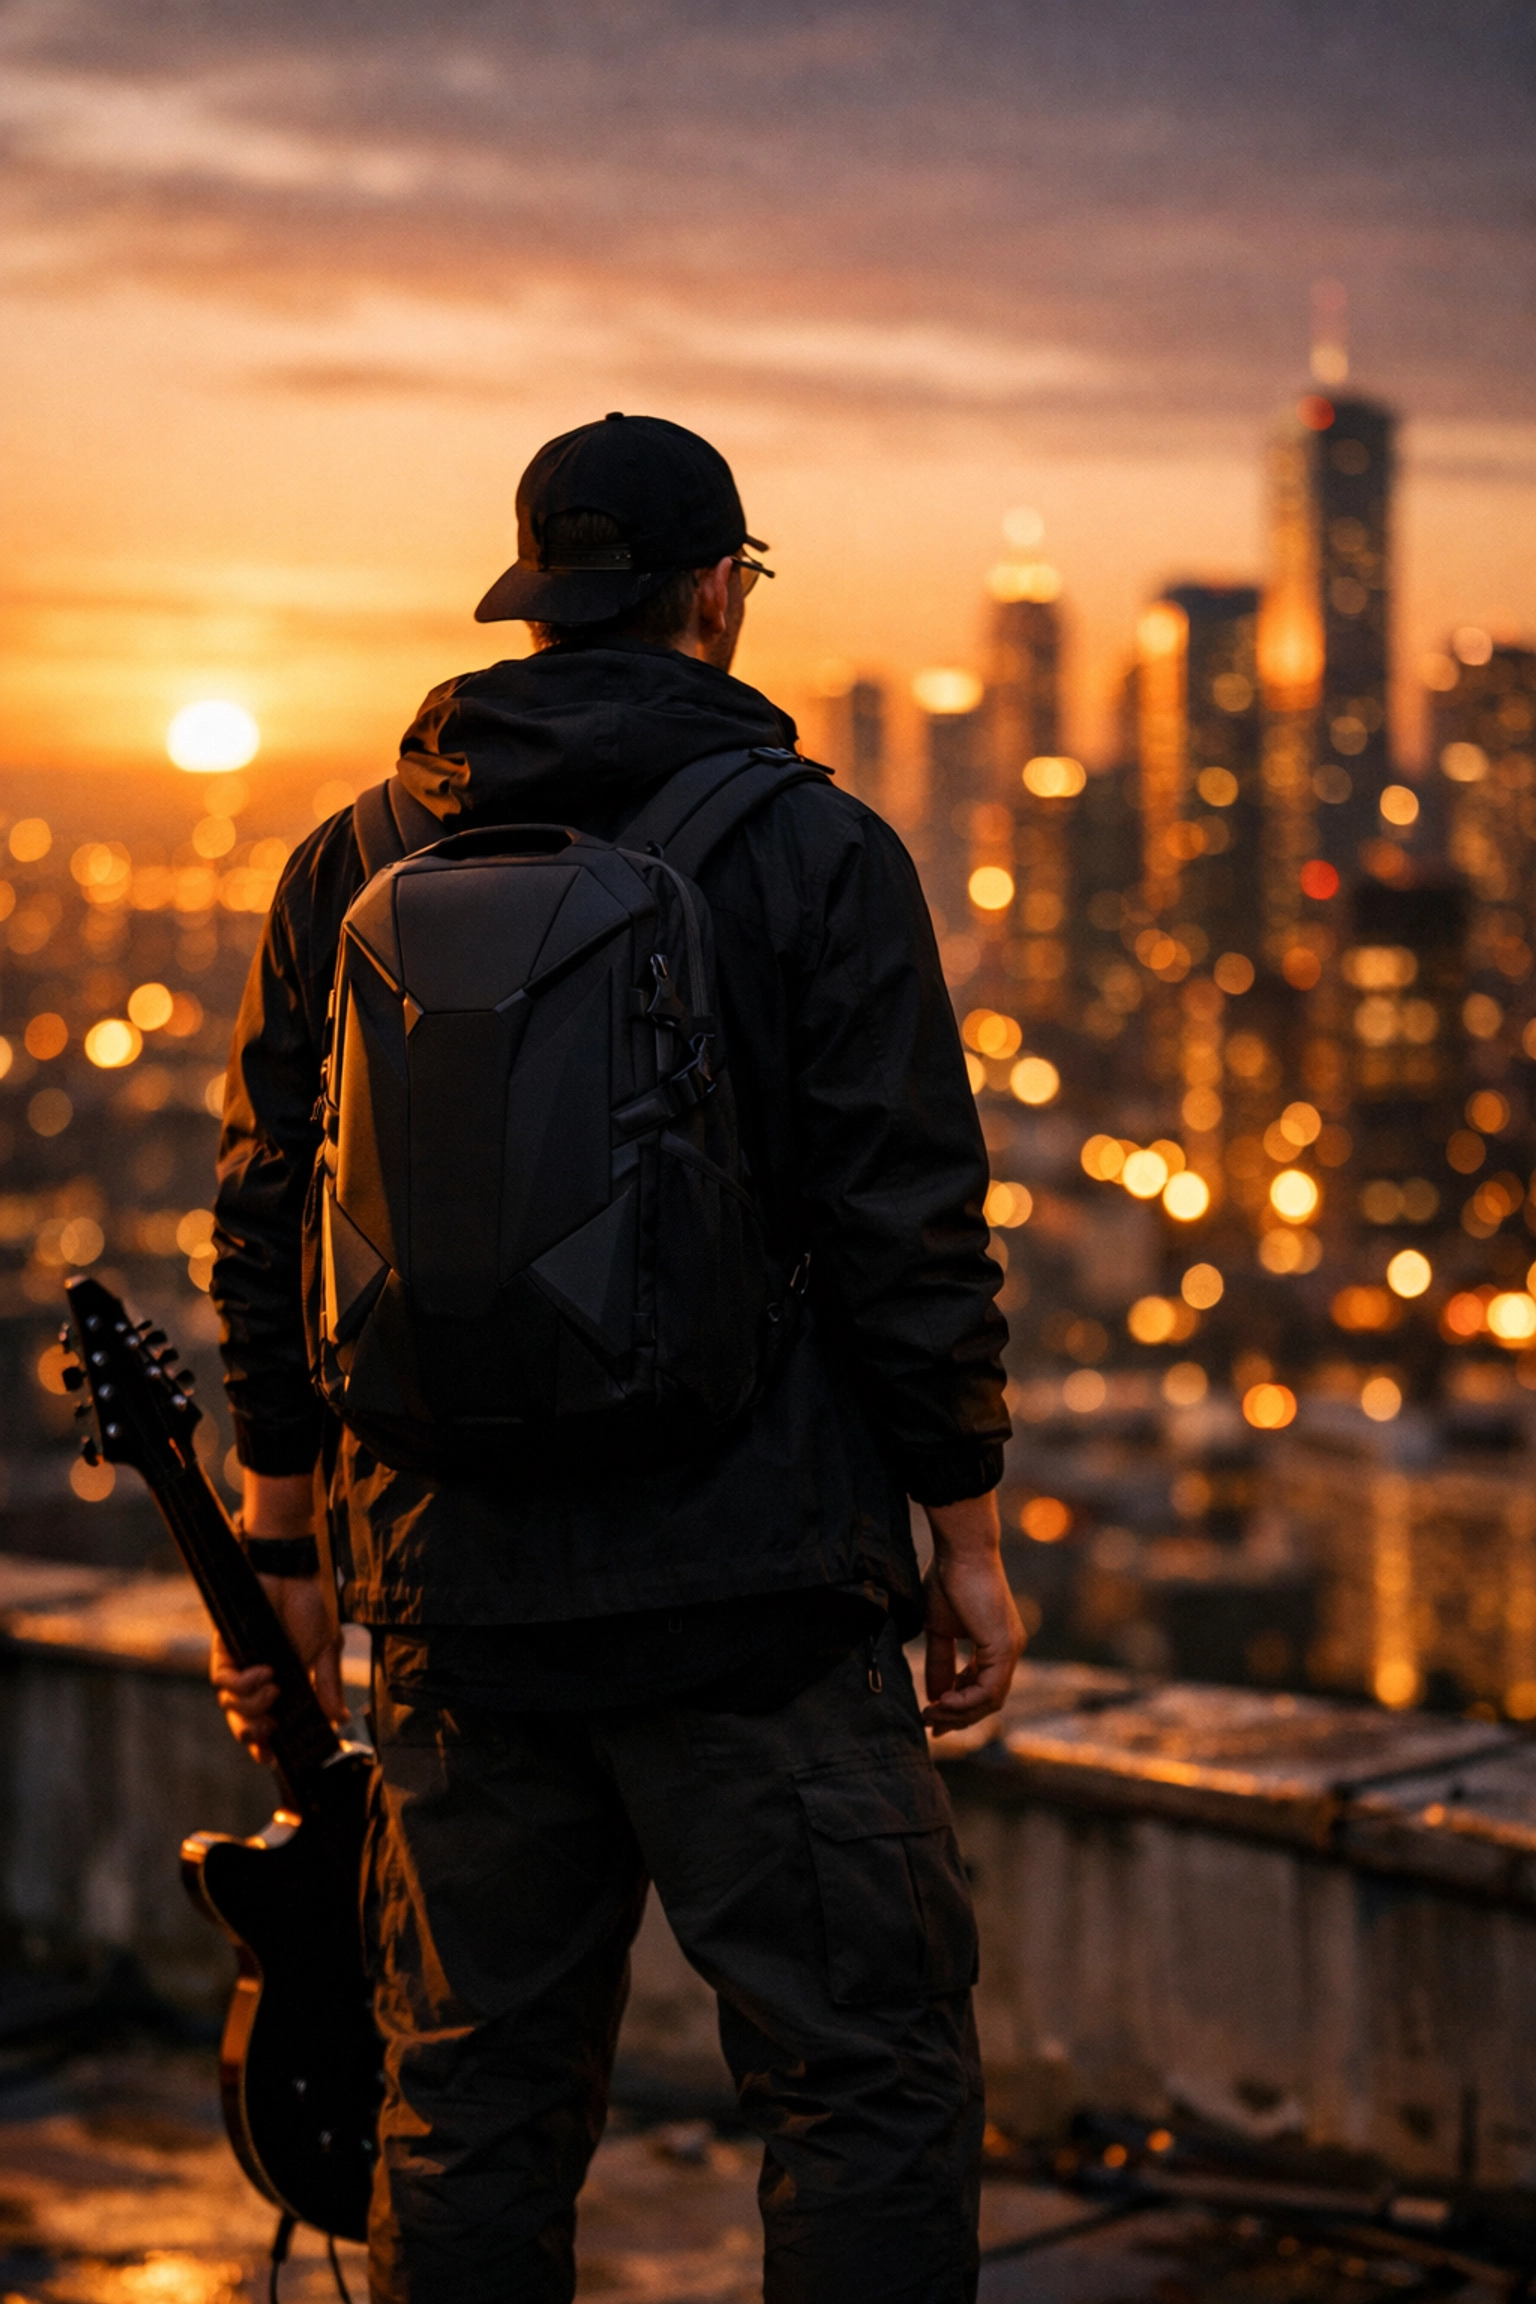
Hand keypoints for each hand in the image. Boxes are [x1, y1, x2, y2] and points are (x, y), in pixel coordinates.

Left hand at [210, 1469, 345, 1762]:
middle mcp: (258, 1680)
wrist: (292, 1571)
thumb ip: (327, 1685)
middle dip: (253, 1735)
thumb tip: (339, 1719)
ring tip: (274, 1687)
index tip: (274, 1758)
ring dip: (251, 1705)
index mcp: (284, 1684)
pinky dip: (242, 1683)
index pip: (268, 1725)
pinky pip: (223, 1680)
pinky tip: (263, 1672)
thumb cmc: (310, 1605)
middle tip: (271, 1730)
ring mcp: (240, 1665)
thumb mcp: (326, 1650)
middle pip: (243, 1724)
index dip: (266, 1745)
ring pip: (231, 1706)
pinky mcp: (225, 1650)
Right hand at [920, 1491, 1024, 1736]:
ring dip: (959, 1712)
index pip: (981, 1689)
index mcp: (996, 1646)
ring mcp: (1010, 1650)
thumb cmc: (949, 1579)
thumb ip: (939, 1661)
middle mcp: (1009, 1651)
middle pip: (988, 1701)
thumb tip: (932, 1693)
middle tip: (932, 1724)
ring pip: (990, 1701)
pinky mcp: (1005, 1647)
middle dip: (958, 1717)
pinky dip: (966, 1701)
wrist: (961, 1551)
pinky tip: (943, 1700)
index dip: (957, 1707)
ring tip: (932, 1711)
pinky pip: (989, 1689)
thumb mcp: (939, 1629)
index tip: (932, 1716)